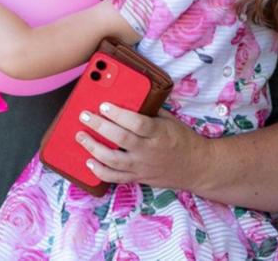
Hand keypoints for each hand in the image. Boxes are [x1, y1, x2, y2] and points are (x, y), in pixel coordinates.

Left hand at [77, 104, 209, 189]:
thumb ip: (151, 112)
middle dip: (99, 126)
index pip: (136, 123)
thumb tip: (130, 99)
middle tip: (84, 116)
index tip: (104, 105)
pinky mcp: (138, 178)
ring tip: (81, 136)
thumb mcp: (170, 120)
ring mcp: (141, 166)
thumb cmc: (183, 140)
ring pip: (113, 160)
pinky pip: (115, 178)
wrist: (196, 167)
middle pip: (120, 139)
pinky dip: (99, 171)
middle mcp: (149, 151)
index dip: (118, 114)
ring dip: (93, 148)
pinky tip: (88, 161)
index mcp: (159, 133)